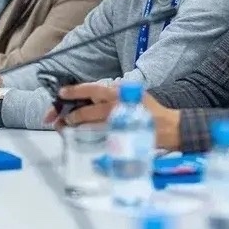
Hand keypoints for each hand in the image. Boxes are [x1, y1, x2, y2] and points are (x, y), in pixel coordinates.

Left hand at [49, 83, 181, 150]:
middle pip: (85, 110)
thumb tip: (90, 98)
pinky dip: (88, 138)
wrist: (167, 127)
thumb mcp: (131, 93)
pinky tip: (82, 139)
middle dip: (70, 115)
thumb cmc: (148, 110)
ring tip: (69, 129)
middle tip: (63, 119)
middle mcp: (115, 106)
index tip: (61, 93)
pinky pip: (98, 138)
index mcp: (117, 92)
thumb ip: (112, 94)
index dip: (74, 91)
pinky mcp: (119, 137)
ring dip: (77, 128)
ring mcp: (116, 123)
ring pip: (89, 126)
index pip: (91, 89)